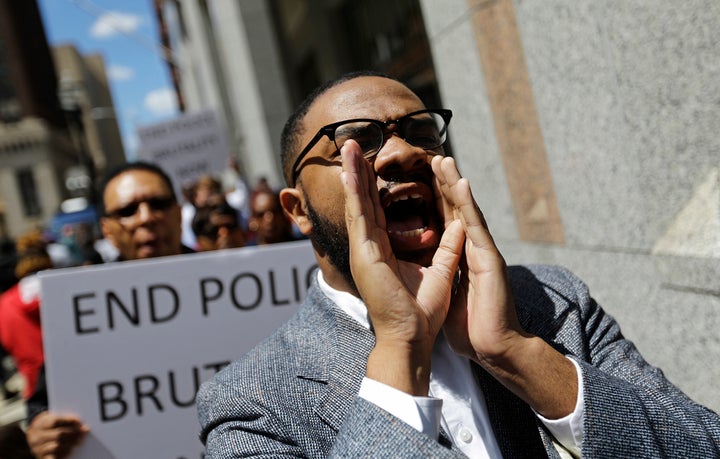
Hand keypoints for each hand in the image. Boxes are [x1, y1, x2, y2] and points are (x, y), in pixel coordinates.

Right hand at [26, 411, 88, 458]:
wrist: (33, 436)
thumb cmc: (48, 426)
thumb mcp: (52, 418)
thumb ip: (65, 419)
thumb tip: (80, 423)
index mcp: (40, 424)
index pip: (55, 421)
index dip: (68, 421)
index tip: (79, 421)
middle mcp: (37, 437)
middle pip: (57, 434)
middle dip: (73, 433)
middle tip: (84, 432)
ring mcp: (38, 448)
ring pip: (56, 446)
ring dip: (70, 443)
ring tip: (79, 441)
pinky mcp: (41, 457)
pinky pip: (52, 458)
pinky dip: (62, 455)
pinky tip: (70, 451)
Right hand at [341, 141, 464, 394]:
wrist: (413, 337)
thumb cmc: (422, 312)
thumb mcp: (441, 271)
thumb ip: (446, 246)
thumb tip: (457, 224)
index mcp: (383, 250)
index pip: (378, 210)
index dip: (375, 185)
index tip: (374, 160)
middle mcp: (369, 247)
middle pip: (363, 201)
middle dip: (359, 171)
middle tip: (352, 144)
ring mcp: (364, 249)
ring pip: (357, 202)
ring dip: (353, 173)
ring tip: (349, 146)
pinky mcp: (364, 253)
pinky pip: (359, 215)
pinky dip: (354, 191)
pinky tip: (350, 170)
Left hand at [431, 155, 576, 417]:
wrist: (494, 346)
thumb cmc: (471, 323)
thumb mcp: (450, 290)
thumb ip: (445, 270)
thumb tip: (432, 264)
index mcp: (462, 254)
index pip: (446, 219)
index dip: (436, 197)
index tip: (423, 176)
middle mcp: (473, 247)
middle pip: (456, 208)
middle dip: (444, 181)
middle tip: (434, 156)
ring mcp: (483, 250)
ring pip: (466, 210)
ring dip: (455, 183)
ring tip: (445, 160)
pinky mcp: (489, 259)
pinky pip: (475, 226)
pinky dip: (468, 204)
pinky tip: (461, 183)